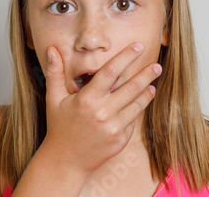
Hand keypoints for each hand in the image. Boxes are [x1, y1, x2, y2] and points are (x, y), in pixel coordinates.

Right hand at [41, 42, 160, 175]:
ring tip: (152, 83)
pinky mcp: (120, 140)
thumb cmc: (59, 127)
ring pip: (137, 105)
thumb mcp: (54, 99)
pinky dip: (137, 110)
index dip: (126, 56)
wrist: (65, 162)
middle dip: (146, 74)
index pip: (111, 71)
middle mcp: (102, 113)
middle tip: (157, 65)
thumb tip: (51, 49)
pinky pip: (132, 121)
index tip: (138, 47)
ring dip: (146, 92)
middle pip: (131, 87)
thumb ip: (54, 72)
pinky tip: (140, 103)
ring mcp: (113, 128)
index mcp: (87, 99)